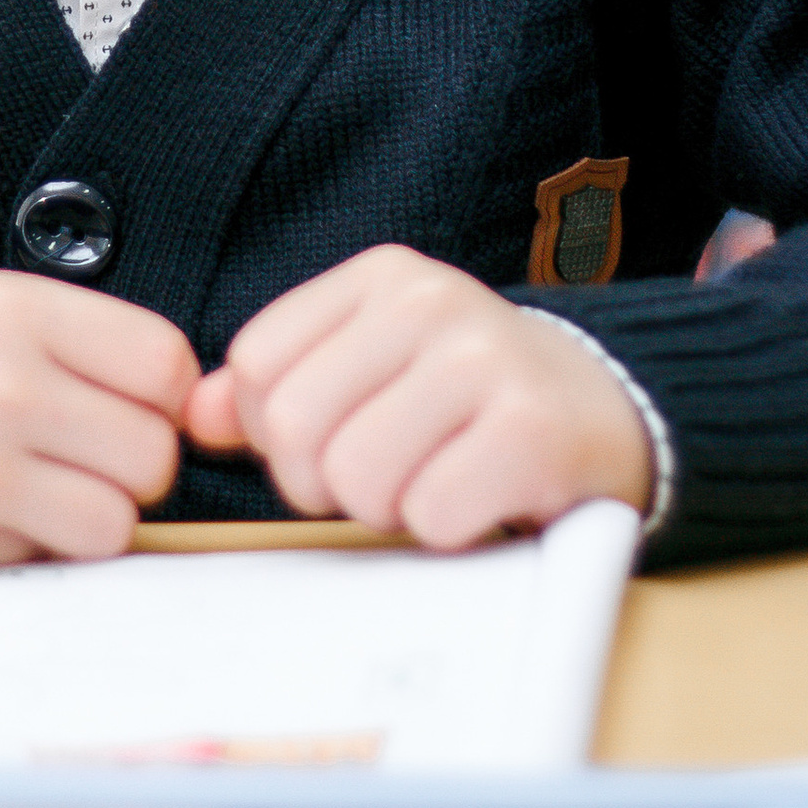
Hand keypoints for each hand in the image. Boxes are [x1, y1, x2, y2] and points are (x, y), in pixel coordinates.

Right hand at [0, 271, 198, 568]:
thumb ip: (91, 346)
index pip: (166, 367)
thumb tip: (190, 414)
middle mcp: (1, 390)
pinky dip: (27, 541)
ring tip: (48, 487)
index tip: (138, 403)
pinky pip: (41, 560)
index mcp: (21, 315)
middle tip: (89, 452)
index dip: (167, 396)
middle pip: (152, 456)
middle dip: (134, 463)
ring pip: (112, 525)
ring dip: (92, 514)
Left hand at [187, 246, 650, 548]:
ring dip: (387, 508)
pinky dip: (444, 529)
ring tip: (434, 480)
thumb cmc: (473, 398)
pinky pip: (428, 514)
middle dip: (326, 482)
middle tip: (384, 476)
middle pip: (298, 429)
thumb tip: (196, 418)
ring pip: (356, 478)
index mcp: (382, 279)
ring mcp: (483, 361)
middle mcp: (431, 303)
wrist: (611, 408)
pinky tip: (479, 497)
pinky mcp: (529, 430)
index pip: (258, 364)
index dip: (277, 431)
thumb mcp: (376, 365)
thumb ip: (283, 385)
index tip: (333, 439)